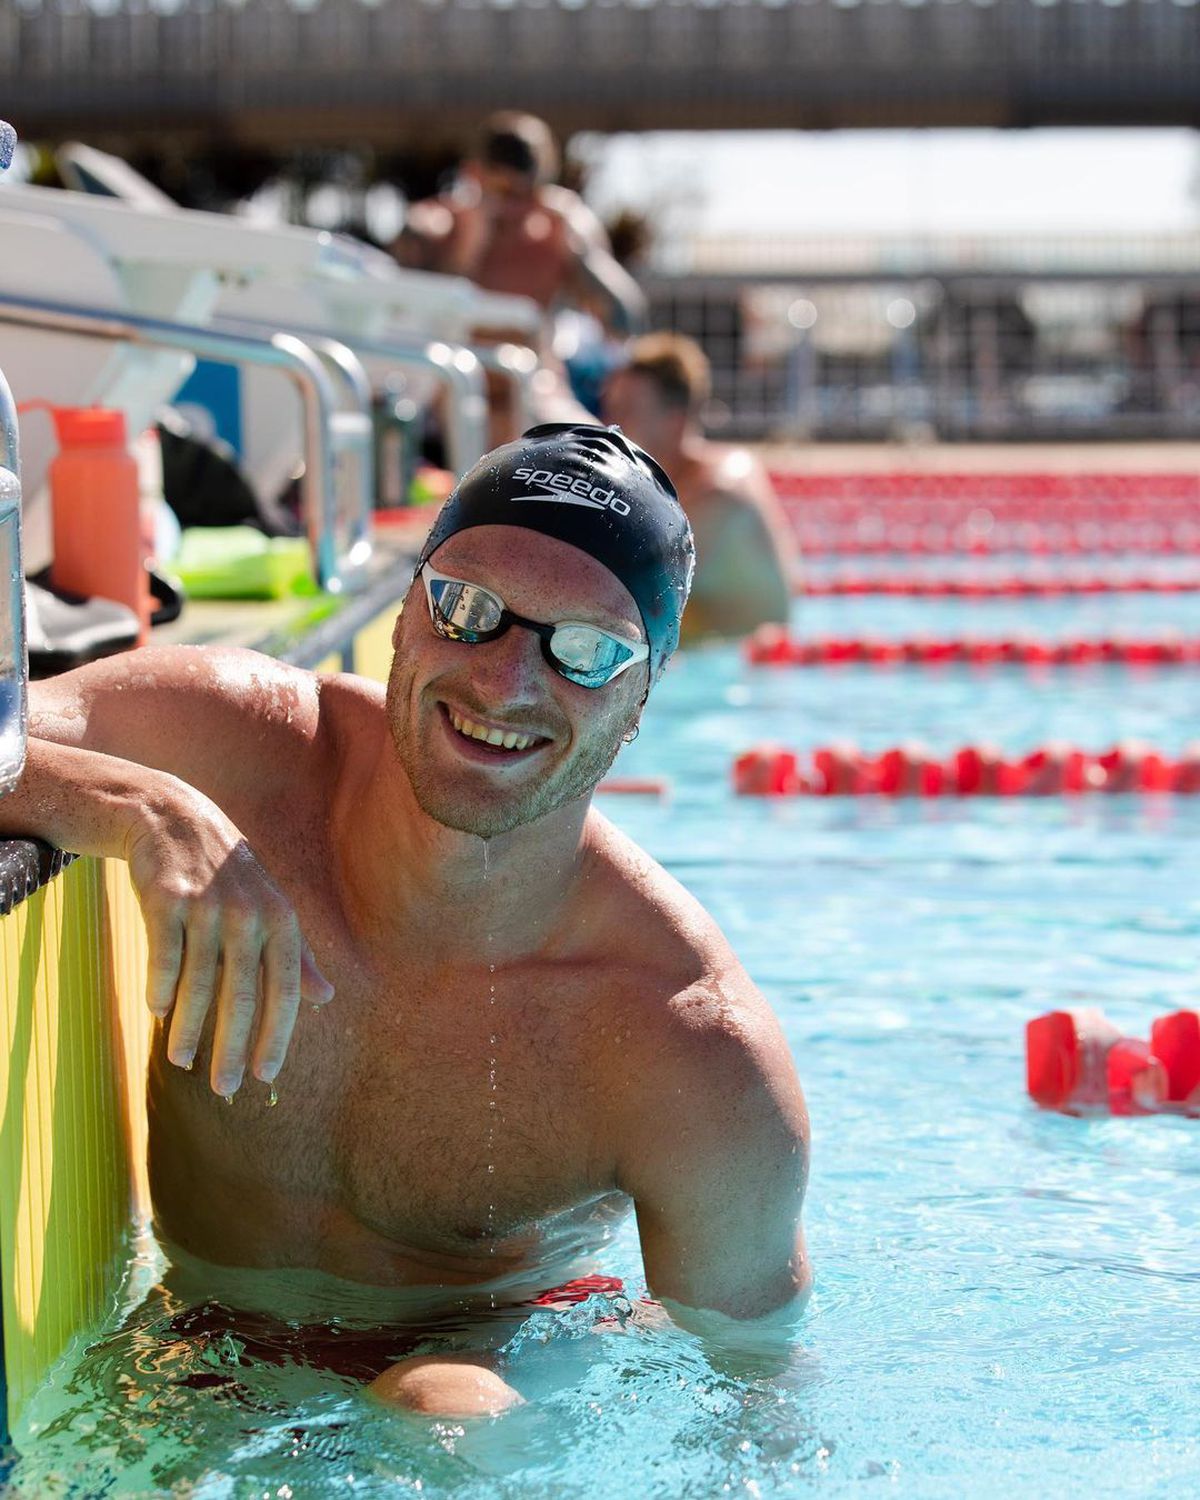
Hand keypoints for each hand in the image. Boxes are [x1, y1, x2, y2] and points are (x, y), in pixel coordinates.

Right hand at [125, 787, 332, 1095]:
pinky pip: (163, 953)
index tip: (264, 1076)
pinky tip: (157, 1012)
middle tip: (223, 1089)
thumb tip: (327, 999)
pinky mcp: (166, 898)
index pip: (284, 990)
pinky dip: (160, 987)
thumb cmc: (230, 878)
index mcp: (281, 920)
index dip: (275, 1036)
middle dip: (231, 1047)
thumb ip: (297, 956)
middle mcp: (248, 914)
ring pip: (199, 981)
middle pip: (242, 994)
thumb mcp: (271, 909)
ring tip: (181, 1062)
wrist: (176, 820)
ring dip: (188, 1028)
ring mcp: (206, 905)